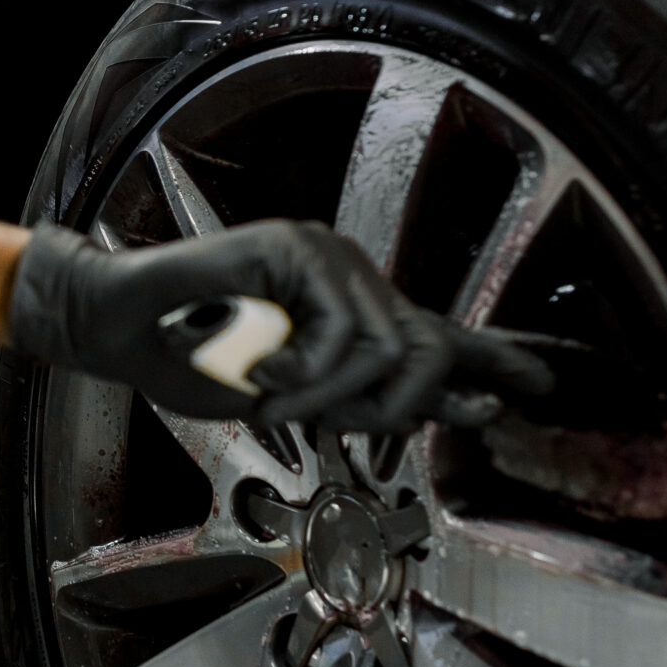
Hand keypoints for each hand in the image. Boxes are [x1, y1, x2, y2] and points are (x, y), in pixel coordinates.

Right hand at [5, 222, 553, 431]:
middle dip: (396, 405)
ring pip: (386, 350)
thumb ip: (360, 402)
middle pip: (426, 350)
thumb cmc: (191, 362)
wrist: (121, 329)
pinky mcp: (294, 246)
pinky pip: (341, 336)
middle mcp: (349, 276)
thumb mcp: (291, 399)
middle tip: (334, 421)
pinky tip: (263, 374)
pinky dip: (304, 373)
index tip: (544, 387)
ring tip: (274, 400)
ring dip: (328, 396)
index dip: (495, 359)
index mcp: (351, 311)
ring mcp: (324, 254)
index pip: (439, 333)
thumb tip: (442, 411)